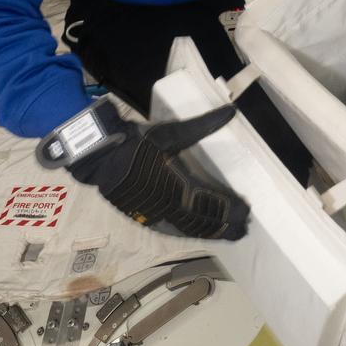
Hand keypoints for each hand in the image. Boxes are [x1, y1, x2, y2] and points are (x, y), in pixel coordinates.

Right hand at [36, 97, 248, 240]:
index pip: (210, 202)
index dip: (229, 209)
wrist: (99, 156)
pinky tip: (198, 233)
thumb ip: (203, 125)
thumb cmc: (136, 142)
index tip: (246, 211)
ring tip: (227, 234)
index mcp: (177, 184)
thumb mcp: (170, 132)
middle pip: (201, 220)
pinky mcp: (143, 217)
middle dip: (224, 225)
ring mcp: (154, 214)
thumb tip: (231, 111)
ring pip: (187, 228)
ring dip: (209, 232)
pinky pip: (172, 229)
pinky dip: (189, 232)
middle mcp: (168, 204)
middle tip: (242, 229)